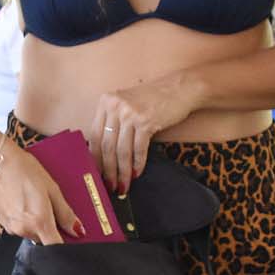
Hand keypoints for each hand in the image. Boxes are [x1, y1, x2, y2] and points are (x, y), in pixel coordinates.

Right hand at [0, 145, 79, 243]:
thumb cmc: (23, 169)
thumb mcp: (52, 188)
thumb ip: (65, 213)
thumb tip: (77, 230)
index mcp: (39, 222)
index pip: (56, 248)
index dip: (66, 246)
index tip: (71, 237)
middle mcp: (24, 229)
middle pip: (45, 240)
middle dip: (52, 227)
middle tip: (52, 206)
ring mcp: (12, 228)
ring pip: (32, 233)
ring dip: (38, 222)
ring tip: (36, 199)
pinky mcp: (3, 223)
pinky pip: (21, 227)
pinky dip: (26, 218)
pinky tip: (25, 200)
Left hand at [91, 75, 197, 194]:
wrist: (180, 89)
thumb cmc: (153, 99)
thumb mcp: (126, 105)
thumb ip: (113, 123)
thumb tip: (104, 156)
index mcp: (106, 102)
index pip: (94, 135)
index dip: (95, 158)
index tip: (96, 174)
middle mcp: (115, 106)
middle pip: (106, 145)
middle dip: (108, 170)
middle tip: (110, 185)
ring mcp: (130, 113)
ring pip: (122, 150)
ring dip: (122, 171)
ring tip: (123, 185)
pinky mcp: (146, 121)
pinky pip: (139, 148)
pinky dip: (138, 163)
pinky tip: (136, 173)